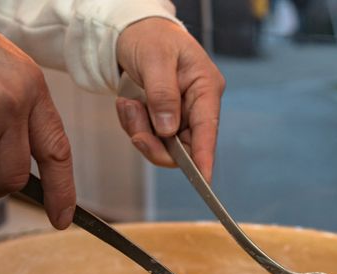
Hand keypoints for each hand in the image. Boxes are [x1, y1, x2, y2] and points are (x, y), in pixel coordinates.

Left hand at [115, 18, 224, 180]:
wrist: (132, 31)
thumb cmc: (150, 37)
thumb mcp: (155, 59)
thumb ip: (163, 94)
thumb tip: (169, 129)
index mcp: (205, 88)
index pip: (208, 129)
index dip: (205, 157)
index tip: (203, 180)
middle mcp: (196, 105)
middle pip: (183, 146)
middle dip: (155, 143)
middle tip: (134, 130)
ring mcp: (179, 114)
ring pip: (162, 145)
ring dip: (139, 131)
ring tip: (128, 104)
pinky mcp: (163, 119)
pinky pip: (148, 136)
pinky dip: (133, 125)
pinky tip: (129, 103)